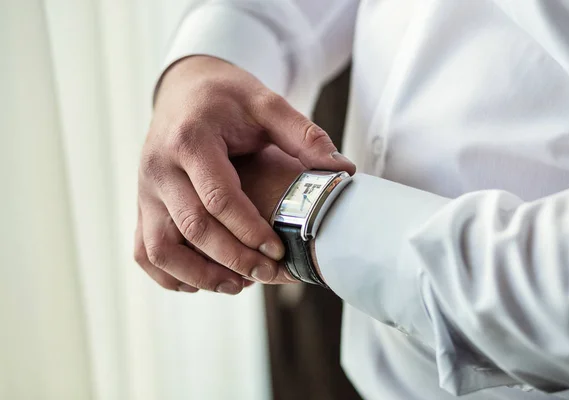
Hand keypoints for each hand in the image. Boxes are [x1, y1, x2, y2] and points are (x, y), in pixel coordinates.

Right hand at [134, 56, 354, 293]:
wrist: (184, 88)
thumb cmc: (227, 97)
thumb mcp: (266, 102)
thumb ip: (303, 134)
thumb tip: (344, 170)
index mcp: (190, 140)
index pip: (218, 198)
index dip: (250, 230)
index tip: (279, 250)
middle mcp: (159, 167)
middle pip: (192, 228)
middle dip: (234, 259)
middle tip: (269, 274)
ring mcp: (146, 189)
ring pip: (159, 248)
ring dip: (199, 275)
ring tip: (238, 286)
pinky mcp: (143, 203)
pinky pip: (144, 250)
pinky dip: (170, 274)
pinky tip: (202, 281)